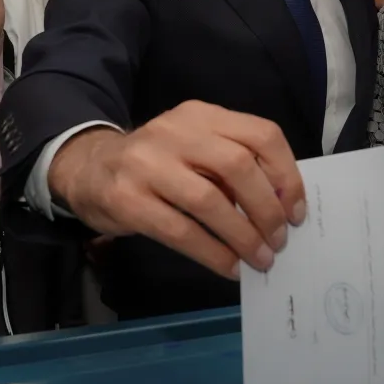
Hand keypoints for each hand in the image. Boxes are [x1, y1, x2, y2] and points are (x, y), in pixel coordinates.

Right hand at [47, 101, 304, 279]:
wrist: (87, 168)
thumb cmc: (155, 164)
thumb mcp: (194, 147)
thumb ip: (232, 164)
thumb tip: (282, 207)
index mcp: (201, 116)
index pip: (261, 134)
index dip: (287, 175)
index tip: (296, 211)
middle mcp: (175, 132)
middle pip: (238, 165)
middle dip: (267, 208)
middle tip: (280, 239)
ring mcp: (147, 164)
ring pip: (209, 200)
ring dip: (243, 236)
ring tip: (260, 259)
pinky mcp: (128, 200)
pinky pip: (181, 231)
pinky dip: (213, 253)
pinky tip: (229, 268)